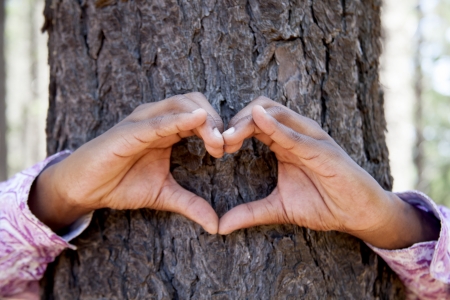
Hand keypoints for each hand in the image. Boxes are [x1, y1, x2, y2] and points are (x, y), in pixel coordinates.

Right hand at [29, 93, 222, 233]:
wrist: (85, 189)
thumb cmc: (121, 184)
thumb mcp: (164, 195)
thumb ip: (191, 204)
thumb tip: (216, 225)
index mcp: (168, 129)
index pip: (201, 115)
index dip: (219, 127)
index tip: (229, 150)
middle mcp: (157, 119)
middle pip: (195, 101)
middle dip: (216, 120)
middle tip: (224, 146)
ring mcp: (142, 122)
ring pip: (180, 104)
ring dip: (204, 119)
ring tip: (215, 142)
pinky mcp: (128, 131)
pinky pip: (157, 121)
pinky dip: (179, 118)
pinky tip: (197, 120)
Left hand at [219, 97, 439, 248]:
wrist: (357, 215)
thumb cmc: (322, 205)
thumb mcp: (278, 208)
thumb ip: (249, 213)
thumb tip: (219, 226)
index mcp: (283, 142)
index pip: (252, 122)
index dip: (230, 130)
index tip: (215, 149)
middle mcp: (296, 133)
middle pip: (259, 110)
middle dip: (234, 122)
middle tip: (218, 143)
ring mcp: (310, 138)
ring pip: (275, 112)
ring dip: (246, 121)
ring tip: (229, 139)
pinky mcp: (323, 149)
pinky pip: (296, 133)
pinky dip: (276, 126)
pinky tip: (258, 121)